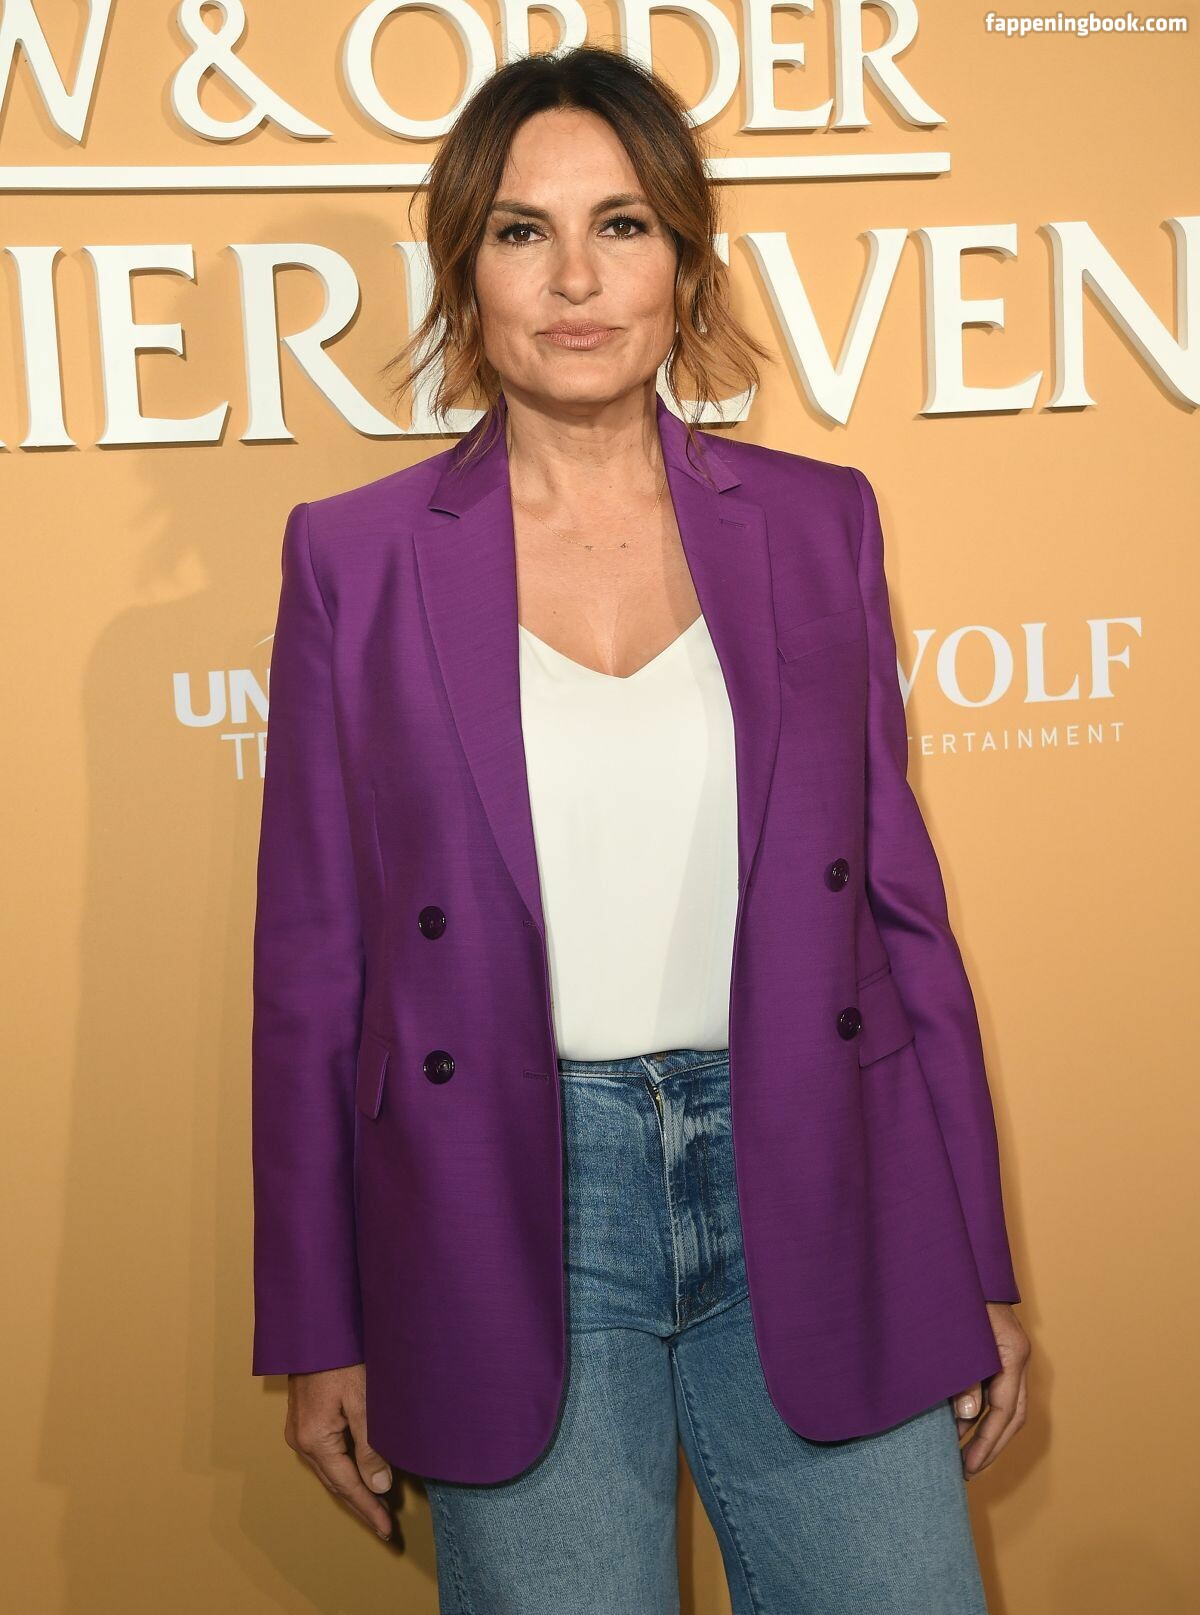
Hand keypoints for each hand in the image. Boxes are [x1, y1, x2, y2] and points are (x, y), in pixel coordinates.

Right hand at [284, 1363, 396, 1538]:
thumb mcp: (363, 1401)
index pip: (346, 1485)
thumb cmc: (340, 1357)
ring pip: (329, 1469)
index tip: (386, 1530)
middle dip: (361, 1503)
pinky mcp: (303, 1419)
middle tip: (383, 1525)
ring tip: (375, 1504)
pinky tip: (358, 1471)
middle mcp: (300, 1440)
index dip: (368, 1508)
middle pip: (335, 1482)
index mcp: (314, 1439)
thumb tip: (379, 1485)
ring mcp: (298, 1430)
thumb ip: (371, 1446)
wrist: (316, 1327)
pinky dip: (343, 1468)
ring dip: (352, 1487)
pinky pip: (325, 1454)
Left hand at [952, 1302, 1029, 1480]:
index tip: (966, 1466)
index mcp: (1012, 1352)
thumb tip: (967, 1418)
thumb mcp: (956, 1334)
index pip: (1005, 1410)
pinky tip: (960, 1425)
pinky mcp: (1002, 1351)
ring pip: (1009, 1406)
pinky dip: (983, 1412)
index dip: (986, 1442)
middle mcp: (1018, 1355)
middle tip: (966, 1472)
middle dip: (991, 1446)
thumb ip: (962, 1376)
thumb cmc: (954, 1292)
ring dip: (987, 1432)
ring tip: (962, 1457)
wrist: (962, 1256)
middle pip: (1013, 1415)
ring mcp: (1013, 1353)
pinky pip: (999, 1391)